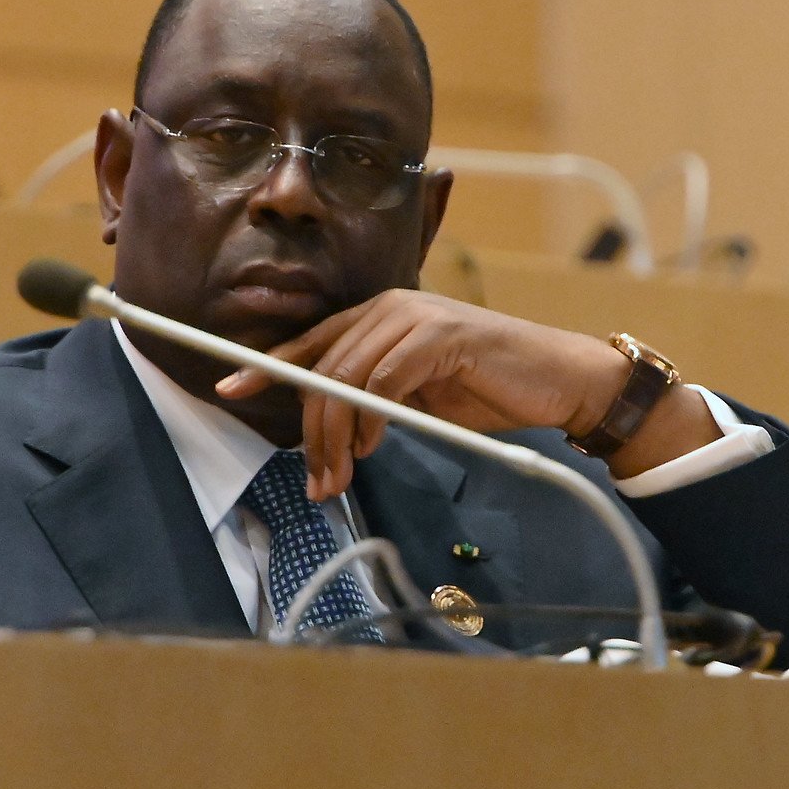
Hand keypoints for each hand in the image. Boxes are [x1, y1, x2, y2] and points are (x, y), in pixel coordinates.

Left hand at [214, 290, 720, 499]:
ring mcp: (415, 317)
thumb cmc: (490, 391)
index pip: (311, 340)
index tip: (230, 388)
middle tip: (316, 481)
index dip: (267, 365)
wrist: (559, 381)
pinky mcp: (440, 336)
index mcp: (382, 317)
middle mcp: (391, 307)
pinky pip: (384, 379)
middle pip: (322, 367)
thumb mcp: (418, 398)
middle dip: (310, 431)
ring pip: (345, 377)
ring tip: (340, 475)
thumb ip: (374, 399)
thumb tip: (328, 430)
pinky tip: (375, 443)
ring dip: (336, 436)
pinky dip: (371, 417)